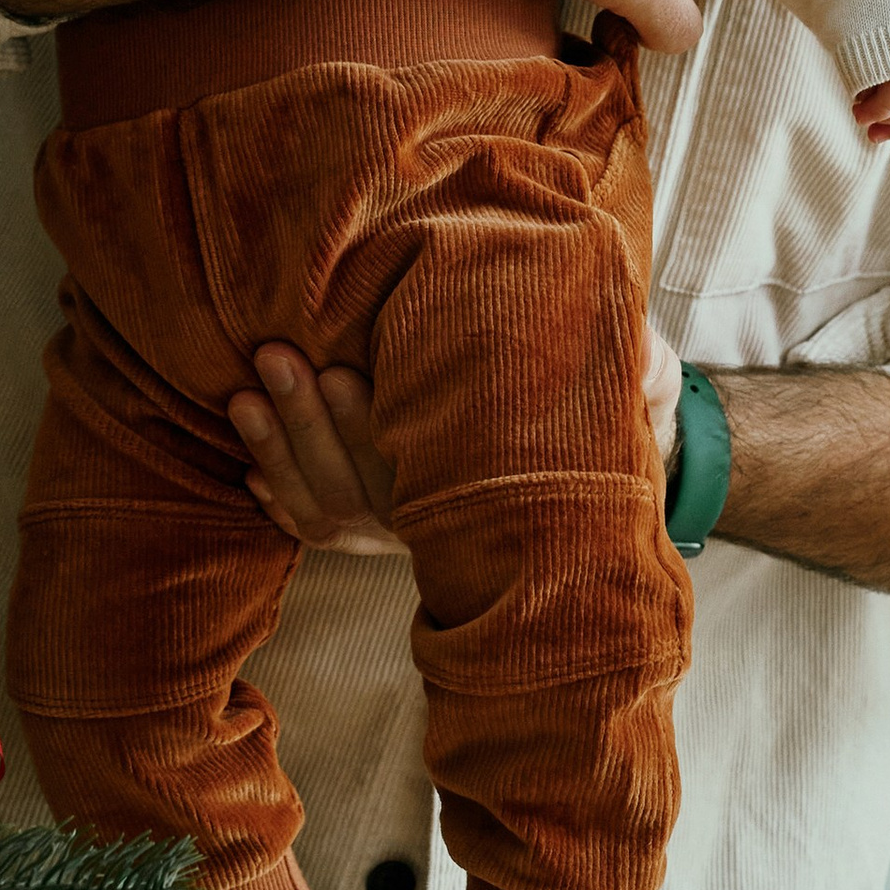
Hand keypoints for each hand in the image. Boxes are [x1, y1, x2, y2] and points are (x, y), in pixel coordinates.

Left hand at [231, 322, 684, 546]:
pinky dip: (279, 496)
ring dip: (280, 452)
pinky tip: (249, 458)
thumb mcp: (640, 398)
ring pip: (328, 508)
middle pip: (357, 488)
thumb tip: (646, 354)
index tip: (340, 367)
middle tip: (273, 355)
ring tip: (244, 392)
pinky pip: (317, 529)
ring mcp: (407, 535)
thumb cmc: (608, 422)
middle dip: (307, 424)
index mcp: (493, 493)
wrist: (596, 480)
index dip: (370, 425)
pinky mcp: (381, 532)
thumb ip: (642, 375)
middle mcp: (446, 526)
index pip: (418, 469)